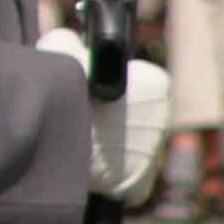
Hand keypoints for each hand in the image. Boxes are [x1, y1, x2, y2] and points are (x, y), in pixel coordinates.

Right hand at [38, 30, 171, 206]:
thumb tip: (69, 43)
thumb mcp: (62, 47)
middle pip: (140, 114)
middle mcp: (164, 118)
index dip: (115, 82)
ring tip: (84, 142)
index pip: (142, 79)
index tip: (93, 87)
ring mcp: (153, 154)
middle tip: (86, 115)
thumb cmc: (63, 89)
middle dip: (118, 115)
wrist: (59, 136)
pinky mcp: (140, 183)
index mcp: (157, 83)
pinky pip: (132, 182)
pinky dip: (116, 178)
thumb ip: (71, 41)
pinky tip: (96, 171)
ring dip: (116, 146)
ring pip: (134, 146)